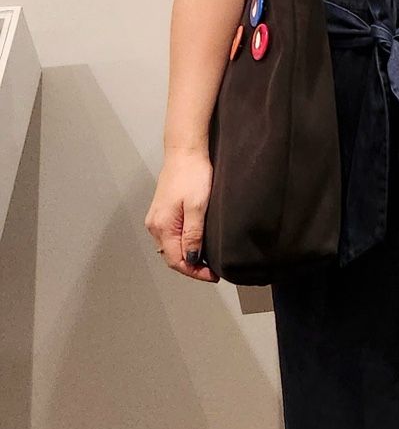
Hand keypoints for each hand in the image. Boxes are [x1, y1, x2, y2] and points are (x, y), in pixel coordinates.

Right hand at [145, 149, 219, 281]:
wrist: (185, 152)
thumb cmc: (193, 175)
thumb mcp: (197, 207)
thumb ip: (193, 235)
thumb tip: (192, 259)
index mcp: (162, 227)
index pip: (176, 261)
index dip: (195, 272)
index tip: (213, 276)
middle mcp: (155, 226)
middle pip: (171, 256)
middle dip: (191, 267)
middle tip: (212, 271)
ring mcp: (156, 219)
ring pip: (170, 247)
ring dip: (187, 257)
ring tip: (206, 260)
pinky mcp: (162, 212)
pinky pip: (170, 237)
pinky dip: (183, 245)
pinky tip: (196, 244)